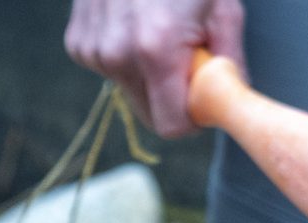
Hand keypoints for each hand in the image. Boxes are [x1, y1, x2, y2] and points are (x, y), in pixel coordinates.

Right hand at [65, 0, 244, 137]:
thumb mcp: (222, 7)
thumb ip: (227, 61)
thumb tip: (229, 97)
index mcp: (156, 50)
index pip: (171, 125)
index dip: (192, 117)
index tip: (203, 97)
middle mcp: (116, 55)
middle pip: (148, 114)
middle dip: (171, 96)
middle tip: (186, 56)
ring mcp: (92, 50)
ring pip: (129, 90)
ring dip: (148, 72)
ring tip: (159, 28)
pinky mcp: (78, 43)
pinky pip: (110, 69)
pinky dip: (126, 55)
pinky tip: (134, 23)